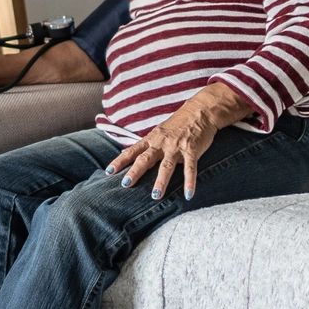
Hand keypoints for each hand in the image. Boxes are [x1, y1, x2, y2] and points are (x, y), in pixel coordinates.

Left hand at [105, 84, 251, 200]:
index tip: (108, 171)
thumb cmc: (177, 124)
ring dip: (161, 182)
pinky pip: (190, 168)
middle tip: (125, 185)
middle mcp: (162, 143)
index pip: (132, 151)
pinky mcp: (192, 150)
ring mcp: (177, 147)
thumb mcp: (158, 132)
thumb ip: (144, 145)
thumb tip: (125, 153)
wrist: (199, 111)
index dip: (120, 161)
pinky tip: (188, 195)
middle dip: (135, 172)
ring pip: (167, 166)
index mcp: (152, 139)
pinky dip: (190, 182)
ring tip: (155, 196)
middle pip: (145, 159)